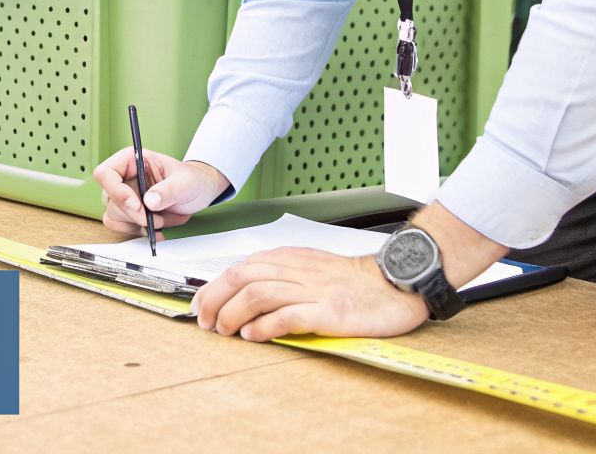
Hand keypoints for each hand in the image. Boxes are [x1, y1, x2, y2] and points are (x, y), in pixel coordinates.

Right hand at [93, 148, 229, 237]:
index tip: (136, 204)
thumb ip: (168, 190)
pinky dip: (137, 231)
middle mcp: (124, 177)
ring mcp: (124, 196)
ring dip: (137, 224)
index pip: (106, 173)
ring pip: (113, 215)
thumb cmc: (191, 180)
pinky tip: (155, 229)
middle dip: (134, 214)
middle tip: (156, 218)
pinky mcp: (128, 213)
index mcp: (132, 161)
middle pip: (110, 198)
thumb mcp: (185, 183)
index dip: (116, 191)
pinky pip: (120, 227)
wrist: (198, 193)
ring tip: (161, 220)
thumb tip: (149, 201)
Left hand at [193, 250, 429, 341]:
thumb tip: (243, 294)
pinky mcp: (329, 312)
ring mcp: (313, 290)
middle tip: (206, 323)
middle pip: (242, 277)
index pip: (240, 267)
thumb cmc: (353, 282)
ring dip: (233, 314)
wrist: (395, 283)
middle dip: (215, 300)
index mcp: (290, 259)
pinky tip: (254, 335)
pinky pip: (289, 315)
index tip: (200, 307)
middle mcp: (297, 271)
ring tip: (224, 331)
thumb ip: (280, 277)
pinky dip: (265, 326)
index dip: (213, 287)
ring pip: (258, 293)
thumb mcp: (310, 269)